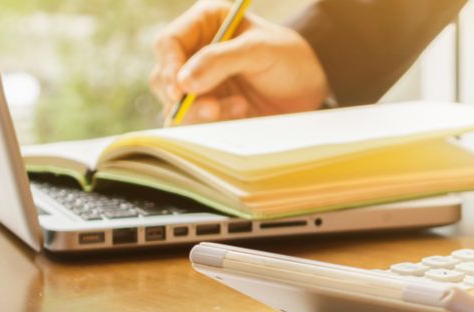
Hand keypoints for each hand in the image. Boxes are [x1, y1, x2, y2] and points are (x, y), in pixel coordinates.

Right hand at [151, 0, 328, 123]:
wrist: (309, 88)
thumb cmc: (288, 58)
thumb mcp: (261, 50)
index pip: (168, 43)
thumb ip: (221, 60)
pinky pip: (192, 123)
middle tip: (213, 109)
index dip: (169, 67)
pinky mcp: (207, 108)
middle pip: (163, 77)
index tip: (180, 90)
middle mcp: (194, 52)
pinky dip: (210, 125)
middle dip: (183, 97)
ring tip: (239, 107)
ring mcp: (198, 83)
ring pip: (175, 104)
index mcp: (204, 24)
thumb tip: (183, 82)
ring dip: (200, 112)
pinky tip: (240, 114)